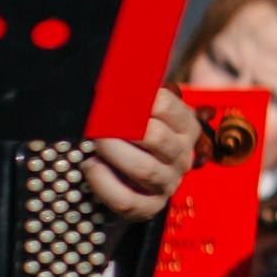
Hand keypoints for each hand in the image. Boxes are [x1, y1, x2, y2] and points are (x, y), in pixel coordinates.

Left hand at [84, 87, 202, 221]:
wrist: (133, 181)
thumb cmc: (134, 139)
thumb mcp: (142, 114)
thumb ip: (133, 94)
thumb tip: (112, 69)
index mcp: (185, 127)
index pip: (165, 105)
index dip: (135, 97)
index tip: (111, 94)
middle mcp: (181, 156)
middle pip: (156, 137)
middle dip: (122, 126)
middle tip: (98, 120)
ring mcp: (168, 183)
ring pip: (144, 169)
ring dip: (113, 153)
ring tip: (94, 142)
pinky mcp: (150, 207)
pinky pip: (128, 200)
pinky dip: (105, 184)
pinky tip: (91, 167)